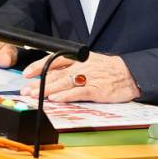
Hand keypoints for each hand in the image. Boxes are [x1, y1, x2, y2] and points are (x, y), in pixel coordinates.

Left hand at [20, 52, 140, 102]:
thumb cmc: (109, 70)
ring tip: (35, 95)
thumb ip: (72, 67)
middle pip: (56, 74)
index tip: (26, 73)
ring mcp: (89, 78)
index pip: (54, 60)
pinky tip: (56, 99)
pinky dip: (66, 96)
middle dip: (39, 82)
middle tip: (26, 90)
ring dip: (47, 89)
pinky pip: (78, 93)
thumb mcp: (90, 62)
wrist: (131, 74)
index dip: (39, 66)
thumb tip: (53, 76)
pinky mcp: (96, 89)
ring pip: (64, 83)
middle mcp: (81, 67)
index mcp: (79, 59)